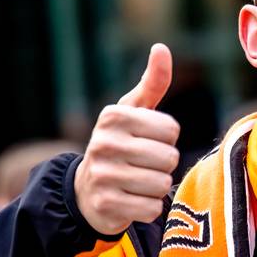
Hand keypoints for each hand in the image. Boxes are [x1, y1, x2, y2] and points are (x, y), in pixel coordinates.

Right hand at [74, 43, 180, 235]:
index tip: (147, 140)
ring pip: (162, 184)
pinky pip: (152, 208)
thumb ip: (152, 82)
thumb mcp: (133, 111)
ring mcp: (103, 175)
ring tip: (137, 181)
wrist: (85, 191)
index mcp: (113, 116)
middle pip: (169, 158)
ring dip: (157, 186)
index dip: (166, 138)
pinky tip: (131, 200)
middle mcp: (104, 143)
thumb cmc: (120, 143)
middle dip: (163, 164)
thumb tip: (161, 48)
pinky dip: (148, 207)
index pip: (171, 130)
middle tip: (143, 165)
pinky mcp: (106, 205)